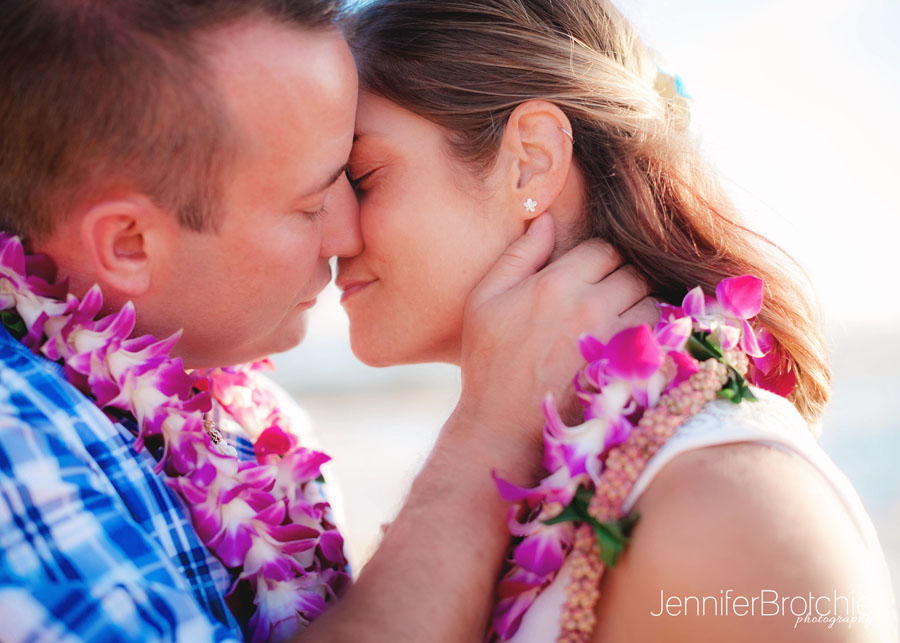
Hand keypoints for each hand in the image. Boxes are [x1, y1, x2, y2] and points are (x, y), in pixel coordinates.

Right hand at [456, 213, 657, 475]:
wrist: (500, 428)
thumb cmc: (488, 363)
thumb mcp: (484, 300)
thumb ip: (519, 255)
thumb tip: (547, 219)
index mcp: (556, 283)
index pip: (604, 249)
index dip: (600, 261)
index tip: (591, 279)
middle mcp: (591, 305)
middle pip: (634, 273)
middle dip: (625, 282)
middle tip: (609, 302)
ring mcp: (615, 340)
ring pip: (654, 304)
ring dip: (643, 310)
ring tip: (623, 326)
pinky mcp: (631, 372)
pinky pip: (663, 342)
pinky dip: (657, 342)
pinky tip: (637, 351)